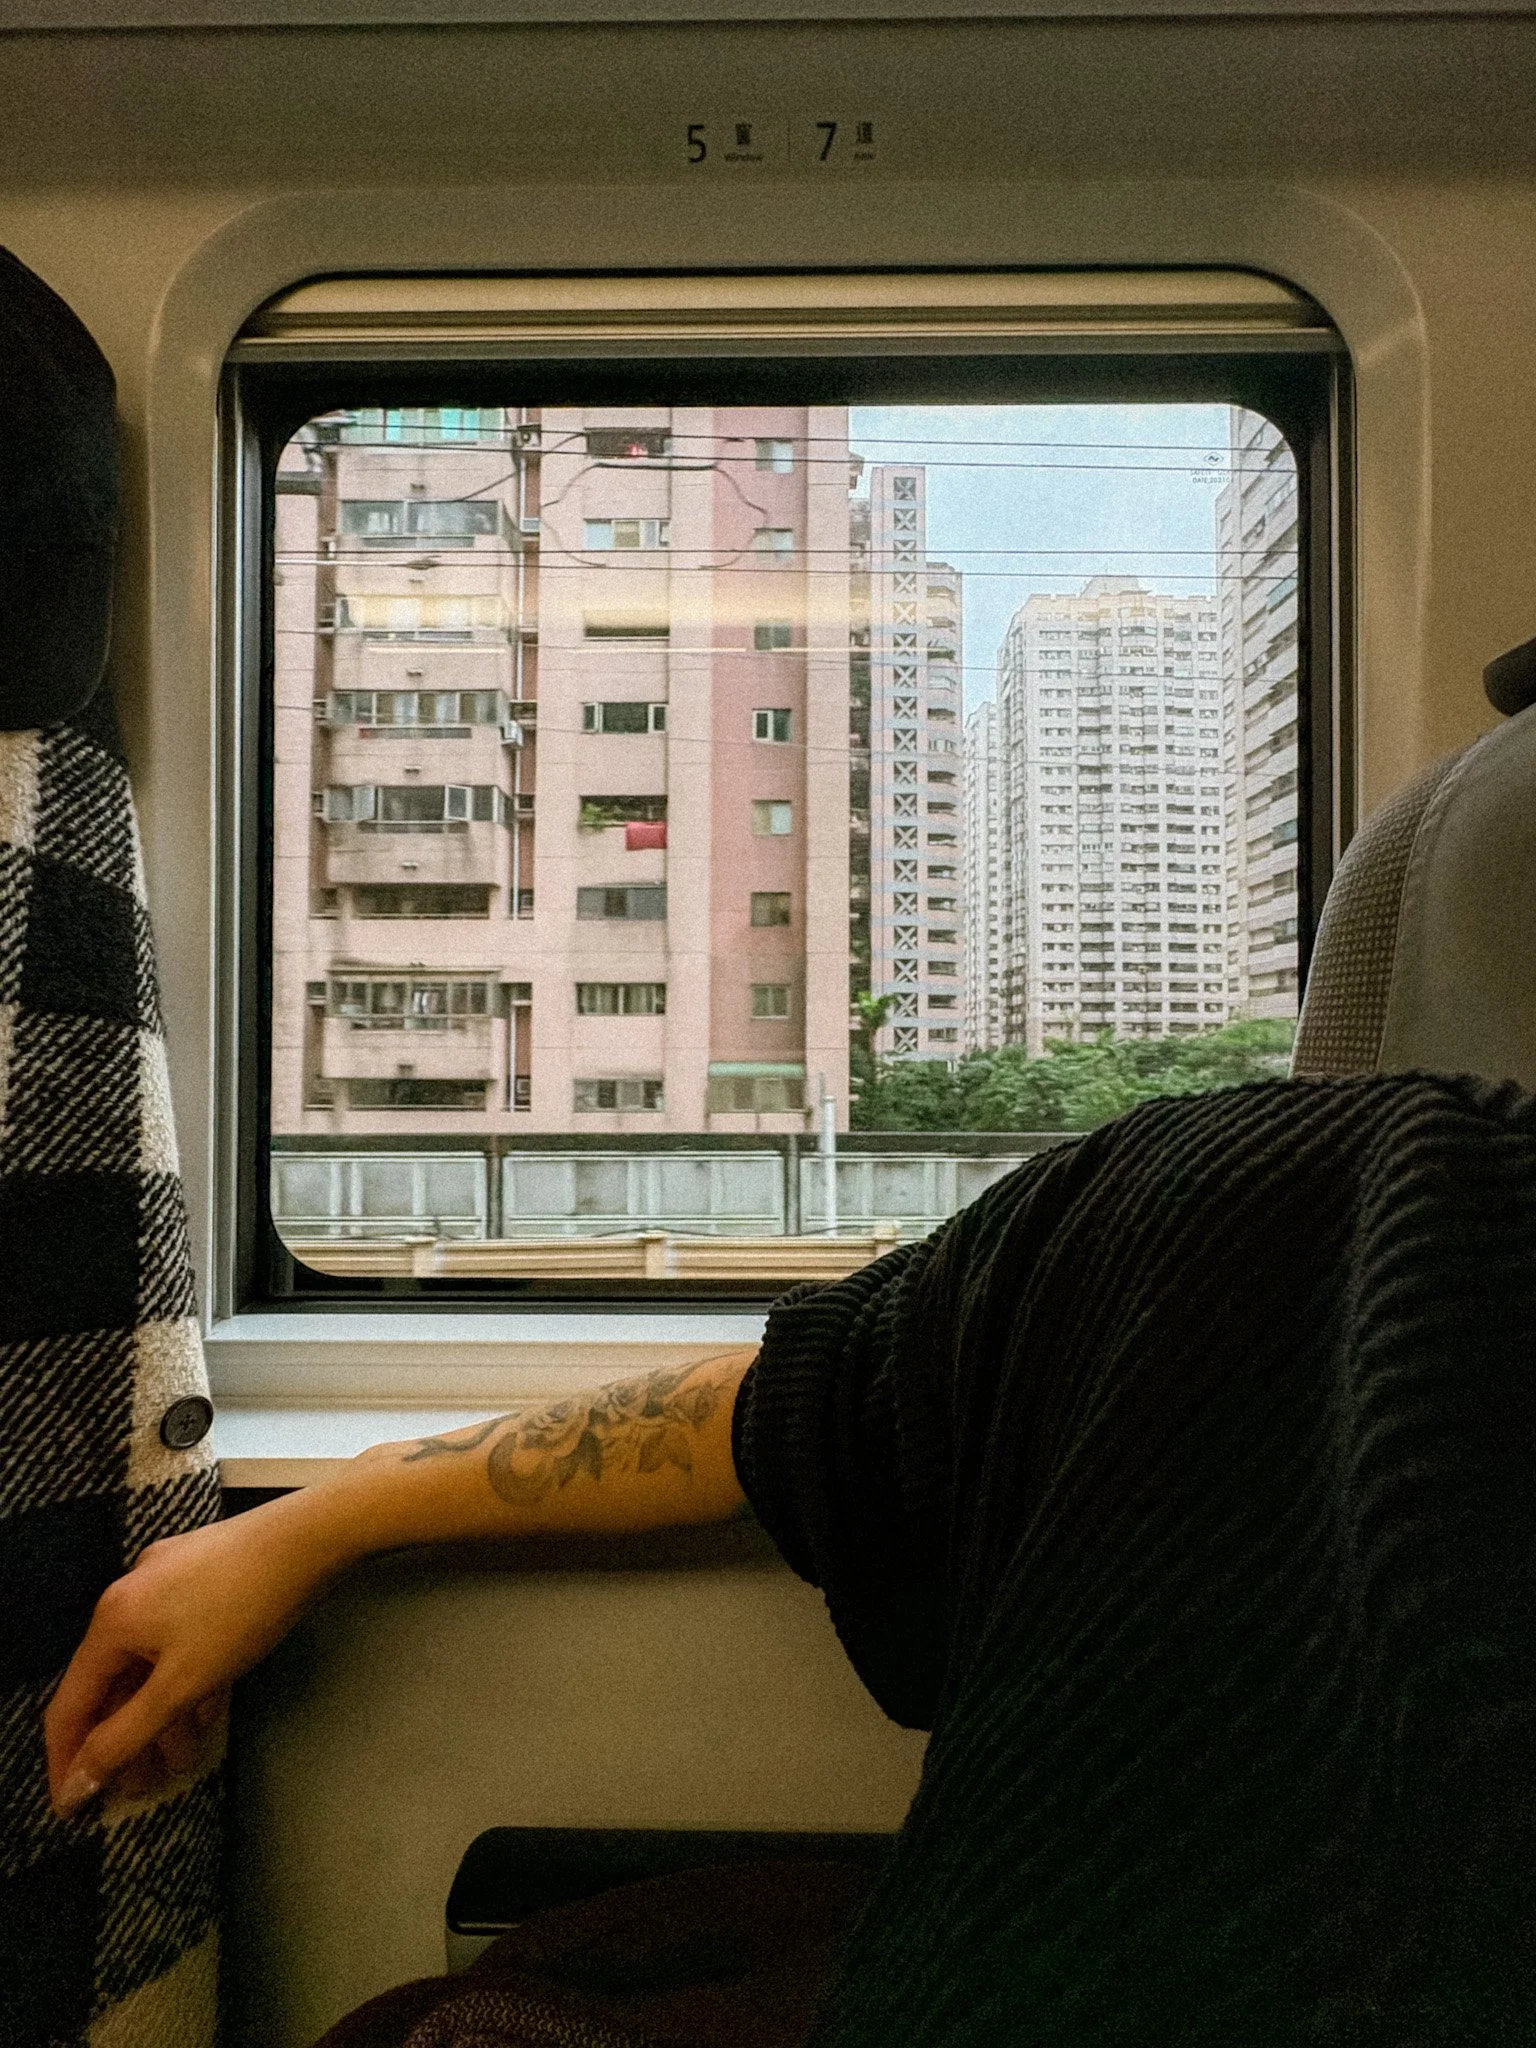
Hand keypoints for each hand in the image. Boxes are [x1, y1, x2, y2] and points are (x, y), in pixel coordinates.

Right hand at [43, 1494, 346, 1818]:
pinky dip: (185, 1680)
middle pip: (111, 1685)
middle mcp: (128, 1595)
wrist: (310, 1536)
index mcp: (111, 1621)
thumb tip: (77, 1782)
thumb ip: (127, 1734)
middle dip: (124, 1741)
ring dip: (160, 1716)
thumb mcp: (183, 1684)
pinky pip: (178, 1640)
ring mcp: (166, 1578)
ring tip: (180, 1760)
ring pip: (149, 1663)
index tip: (72, 1811)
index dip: (67, 1762)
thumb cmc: (243, 1611)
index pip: (68, 1707)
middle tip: (140, 1790)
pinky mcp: (202, 1572)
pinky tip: (207, 1710)